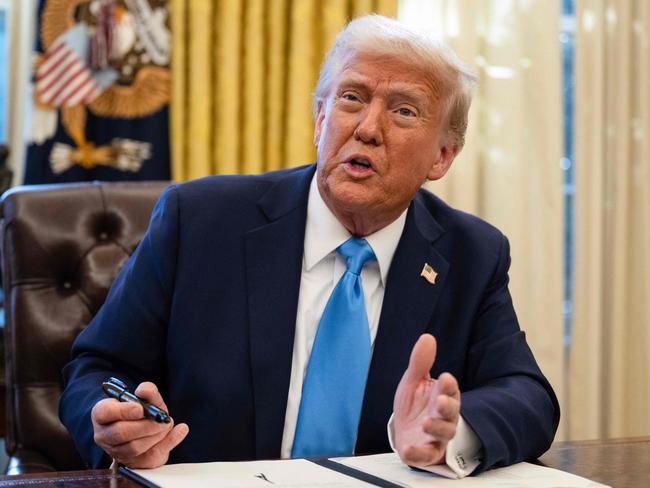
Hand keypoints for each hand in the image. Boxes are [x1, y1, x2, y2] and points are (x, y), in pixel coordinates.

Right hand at [91, 382, 188, 467]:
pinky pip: (151, 456)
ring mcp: (117, 452)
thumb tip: (144, 391)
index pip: (104, 413)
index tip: (140, 408)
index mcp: (103, 415)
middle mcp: (105, 435)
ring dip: (155, 434)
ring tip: (166, 424)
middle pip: (119, 432)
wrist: (147, 431)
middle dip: (144, 425)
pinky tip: (180, 430)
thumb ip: (147, 391)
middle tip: (160, 419)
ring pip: (134, 447)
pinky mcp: (134, 463)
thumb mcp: (146, 399)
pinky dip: (168, 442)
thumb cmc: (141, 412)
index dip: (123, 411)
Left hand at [393, 334, 460, 466]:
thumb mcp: (415, 381)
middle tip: (440, 402)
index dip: (448, 385)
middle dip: (447, 406)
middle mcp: (444, 416)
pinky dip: (417, 453)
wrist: (408, 430)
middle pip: (450, 412)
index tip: (445, 378)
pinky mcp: (428, 452)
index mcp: (443, 395)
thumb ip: (420, 362)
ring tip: (426, 423)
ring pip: (443, 433)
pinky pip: (426, 455)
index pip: (449, 389)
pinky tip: (407, 448)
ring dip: (436, 428)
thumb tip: (427, 337)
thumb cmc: (417, 404)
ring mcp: (437, 435)